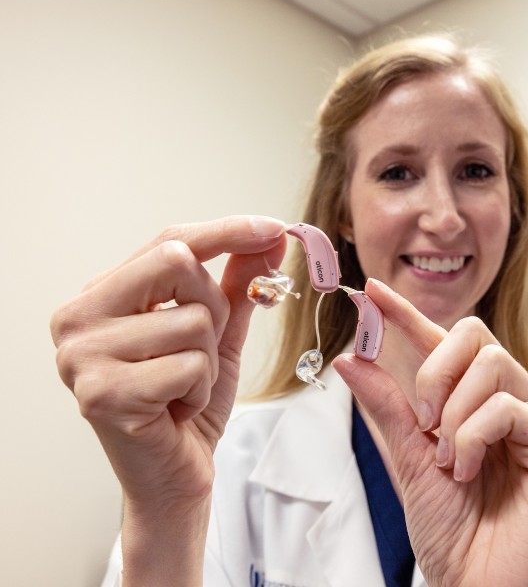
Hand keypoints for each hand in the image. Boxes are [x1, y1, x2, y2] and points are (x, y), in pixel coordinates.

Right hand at [50, 216, 285, 581]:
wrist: (174, 475)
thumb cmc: (188, 402)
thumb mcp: (218, 335)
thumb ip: (236, 286)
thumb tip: (267, 240)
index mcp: (101, 295)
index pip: (169, 239)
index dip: (227, 230)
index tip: (275, 227)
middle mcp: (78, 317)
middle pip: (177, 262)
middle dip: (214, 307)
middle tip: (202, 351)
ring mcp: (82, 356)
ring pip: (192, 320)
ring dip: (208, 360)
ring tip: (184, 388)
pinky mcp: (101, 395)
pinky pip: (189, 365)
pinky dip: (200, 390)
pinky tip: (176, 410)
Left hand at [333, 279, 527, 586]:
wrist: (475, 586)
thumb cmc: (451, 532)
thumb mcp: (408, 460)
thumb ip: (387, 407)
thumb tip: (351, 358)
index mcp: (475, 405)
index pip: (444, 345)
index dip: (408, 315)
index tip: (371, 291)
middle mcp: (513, 405)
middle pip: (478, 335)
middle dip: (435, 368)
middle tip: (424, 419)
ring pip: (493, 366)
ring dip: (453, 413)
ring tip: (450, 460)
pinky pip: (508, 408)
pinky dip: (472, 437)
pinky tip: (467, 471)